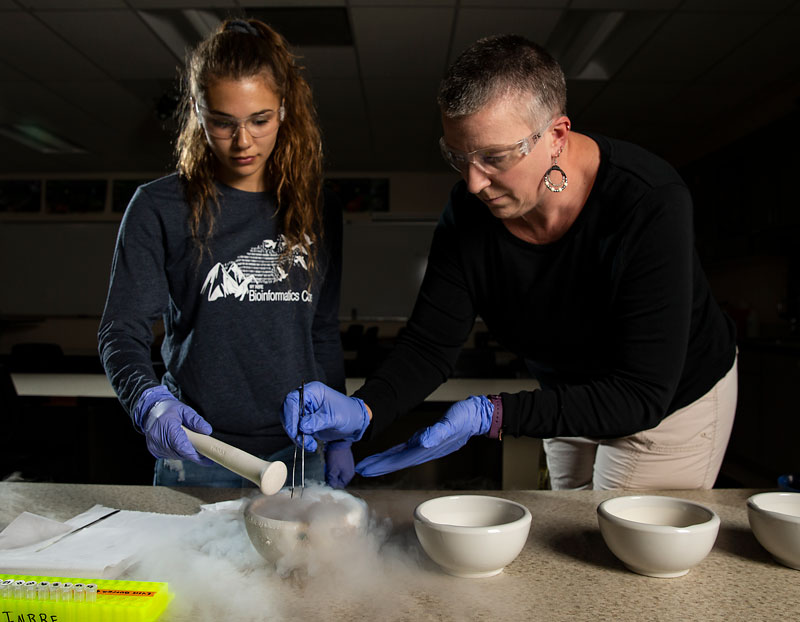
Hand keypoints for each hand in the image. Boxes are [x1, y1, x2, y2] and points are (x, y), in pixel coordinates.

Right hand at [133, 386, 213, 464]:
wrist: (150, 410)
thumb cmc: (168, 409)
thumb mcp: (184, 410)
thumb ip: (196, 420)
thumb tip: (207, 430)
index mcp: (167, 427)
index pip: (181, 445)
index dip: (194, 454)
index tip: (206, 457)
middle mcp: (158, 438)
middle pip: (179, 453)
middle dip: (192, 454)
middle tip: (204, 451)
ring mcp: (155, 446)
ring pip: (175, 456)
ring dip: (185, 453)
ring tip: (191, 444)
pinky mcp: (153, 450)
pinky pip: (169, 455)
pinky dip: (177, 452)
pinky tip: (180, 444)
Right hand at [282, 381, 369, 451]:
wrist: (354, 422)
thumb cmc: (348, 413)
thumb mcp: (335, 418)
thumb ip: (318, 421)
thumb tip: (302, 426)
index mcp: (313, 392)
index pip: (292, 399)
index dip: (290, 414)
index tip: (294, 429)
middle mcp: (306, 399)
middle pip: (288, 411)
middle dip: (292, 428)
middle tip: (300, 440)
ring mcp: (304, 410)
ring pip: (290, 423)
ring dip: (297, 436)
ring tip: (310, 444)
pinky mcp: (305, 421)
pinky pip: (296, 430)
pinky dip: (300, 439)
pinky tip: (310, 444)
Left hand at [325, 440, 354, 488]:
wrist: (339, 442)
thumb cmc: (336, 457)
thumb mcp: (332, 470)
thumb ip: (332, 481)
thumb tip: (332, 488)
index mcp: (348, 476)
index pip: (339, 486)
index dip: (332, 485)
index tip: (326, 481)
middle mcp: (350, 473)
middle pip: (339, 480)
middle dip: (332, 478)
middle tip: (326, 474)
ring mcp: (349, 467)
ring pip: (339, 474)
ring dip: (333, 473)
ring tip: (328, 468)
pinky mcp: (347, 462)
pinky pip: (340, 469)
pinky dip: (335, 468)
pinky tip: (331, 464)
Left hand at [355, 395, 492, 476]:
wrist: (478, 415)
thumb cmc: (467, 417)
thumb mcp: (453, 422)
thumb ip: (438, 433)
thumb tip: (422, 442)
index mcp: (428, 447)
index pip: (400, 459)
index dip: (383, 464)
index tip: (366, 469)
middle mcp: (425, 449)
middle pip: (397, 461)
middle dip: (378, 466)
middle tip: (360, 470)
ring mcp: (426, 446)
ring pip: (400, 457)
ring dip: (384, 462)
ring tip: (368, 465)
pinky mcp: (427, 439)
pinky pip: (406, 450)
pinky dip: (395, 454)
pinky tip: (388, 455)